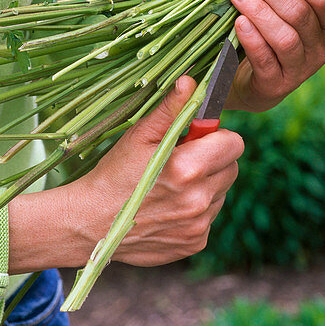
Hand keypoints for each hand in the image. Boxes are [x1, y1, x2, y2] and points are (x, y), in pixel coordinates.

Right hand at [7, 77, 243, 270]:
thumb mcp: (140, 136)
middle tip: (182, 160)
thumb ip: (171, 109)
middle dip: (213, 160)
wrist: (90, 223)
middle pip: (232, 167)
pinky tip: (169, 206)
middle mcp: (198, 200)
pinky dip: (196, 209)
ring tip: (171, 185)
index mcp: (188, 168)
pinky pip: (210, 217)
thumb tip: (191, 82)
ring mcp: (198, 225)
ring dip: (205, 185)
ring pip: (221, 192)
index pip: (234, 143)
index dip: (216, 136)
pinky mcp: (195, 242)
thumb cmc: (114, 174)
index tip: (196, 138)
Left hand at [225, 0, 324, 112]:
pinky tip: (238, 22)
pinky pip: (268, 60)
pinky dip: (253, 39)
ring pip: (286, 37)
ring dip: (259, 11)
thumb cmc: (261, 27)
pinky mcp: (278, 85)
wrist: (246, 78)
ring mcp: (301, 68)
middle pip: (301, 13)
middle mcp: (321, 46)